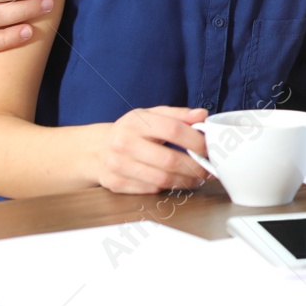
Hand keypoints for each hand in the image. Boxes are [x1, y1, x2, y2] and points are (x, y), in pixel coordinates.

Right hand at [94, 106, 211, 193]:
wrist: (96, 149)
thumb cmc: (131, 131)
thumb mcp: (151, 115)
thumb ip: (178, 115)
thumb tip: (202, 116)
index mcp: (135, 122)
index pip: (173, 130)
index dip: (196, 140)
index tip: (209, 147)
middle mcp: (124, 143)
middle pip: (169, 160)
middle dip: (195, 167)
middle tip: (208, 168)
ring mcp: (118, 166)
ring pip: (161, 179)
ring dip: (186, 181)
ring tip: (198, 177)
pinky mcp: (116, 184)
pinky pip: (151, 190)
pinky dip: (169, 187)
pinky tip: (178, 182)